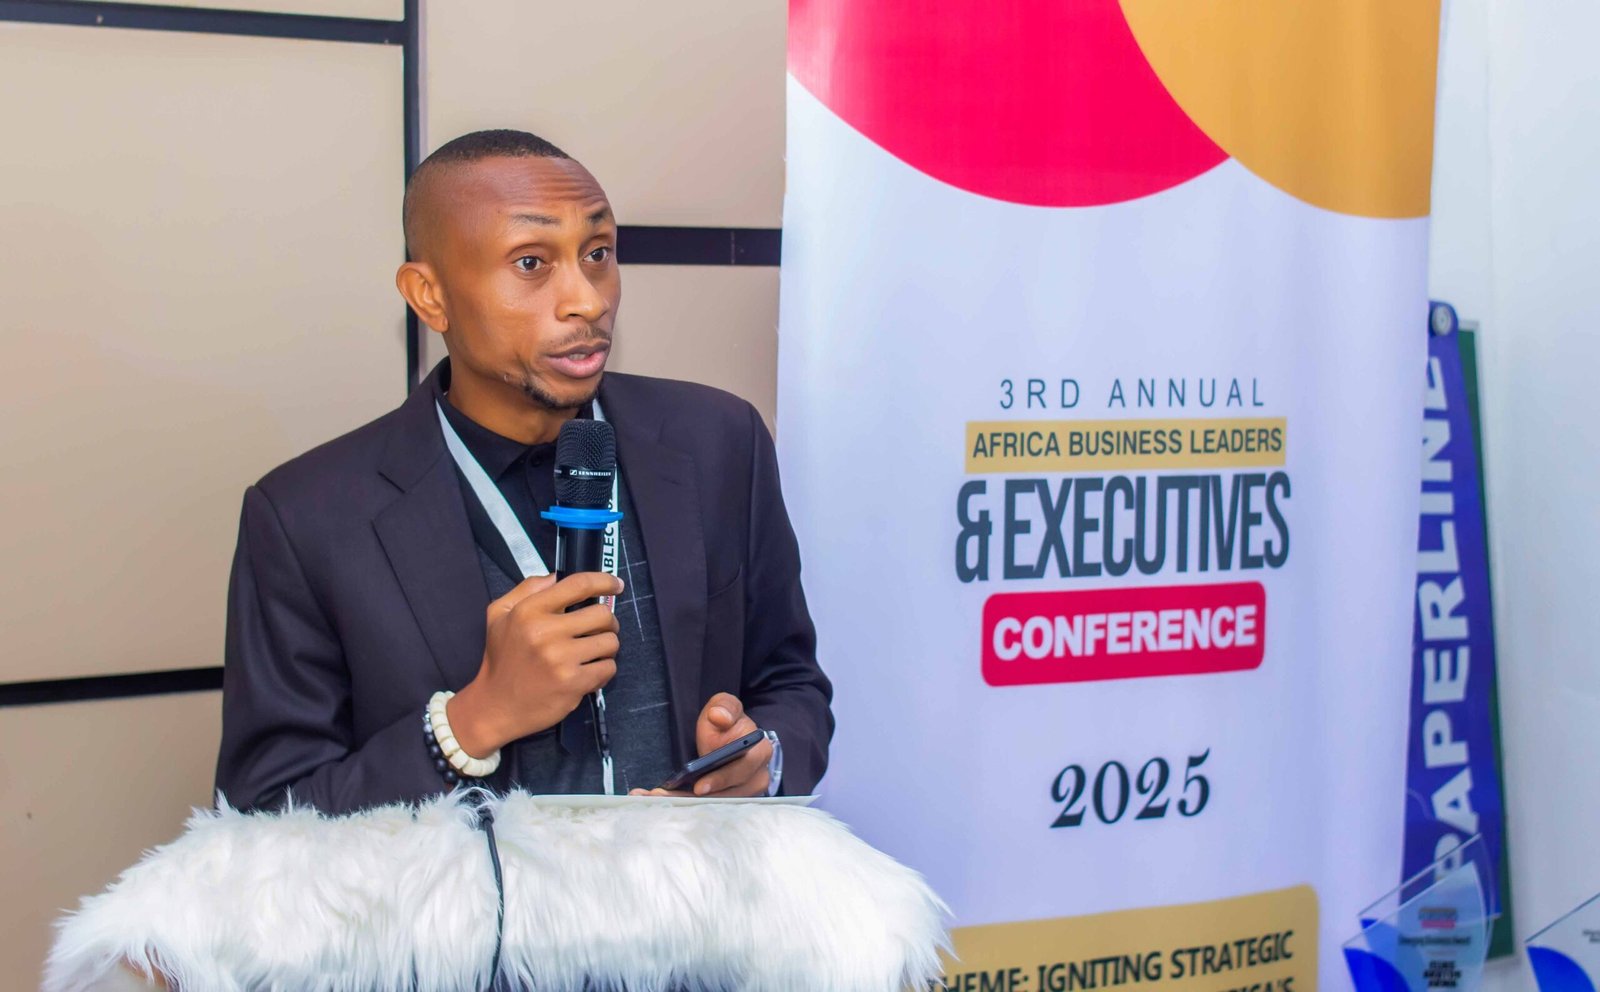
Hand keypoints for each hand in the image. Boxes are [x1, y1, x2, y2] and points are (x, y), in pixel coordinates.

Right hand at [447, 571, 622, 755]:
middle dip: (607, 621)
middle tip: (598, 630)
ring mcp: (560, 659)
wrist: (495, 706)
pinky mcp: (572, 683)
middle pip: (602, 614)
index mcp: (529, 611)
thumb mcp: (499, 615)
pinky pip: (608, 668)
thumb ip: (526, 589)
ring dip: (606, 647)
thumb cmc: (501, 659)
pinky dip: (604, 670)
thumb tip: (556, 576)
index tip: (616, 585)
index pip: (578, 585)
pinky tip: (588, 672)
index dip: (604, 581)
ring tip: (592, 653)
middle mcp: (545, 632)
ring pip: (610, 642)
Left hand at [630, 692, 771, 797]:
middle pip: (725, 795)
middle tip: (662, 795)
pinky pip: (707, 807)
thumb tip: (719, 717)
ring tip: (654, 797)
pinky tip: (662, 801)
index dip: (721, 779)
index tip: (699, 786)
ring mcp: (743, 793)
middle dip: (692, 797)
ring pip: (714, 805)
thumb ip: (724, 707)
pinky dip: (685, 805)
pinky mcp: (727, 801)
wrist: (727, 735)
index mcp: (759, 752)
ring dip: (684, 803)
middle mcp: (756, 778)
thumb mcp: (725, 706)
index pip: (742, 770)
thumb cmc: (726, 721)